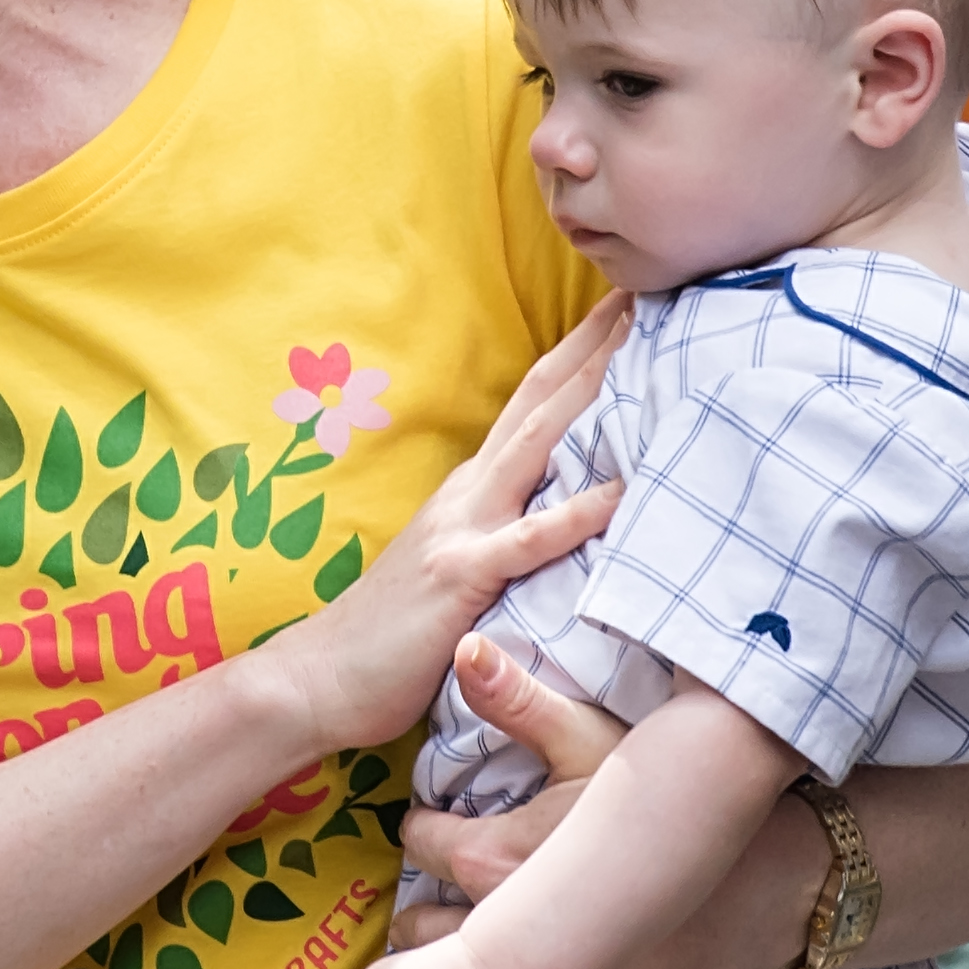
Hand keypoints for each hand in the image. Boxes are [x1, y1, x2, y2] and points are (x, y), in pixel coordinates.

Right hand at [268, 297, 630, 758]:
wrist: (316, 676)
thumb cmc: (391, 636)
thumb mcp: (455, 565)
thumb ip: (498, 532)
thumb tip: (552, 513)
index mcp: (472, 488)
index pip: (535, 403)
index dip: (581, 352)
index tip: (630, 308)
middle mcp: (470, 492)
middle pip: (544, 400)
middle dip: (598, 345)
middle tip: (653, 291)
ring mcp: (464, 527)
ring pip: (540, 444)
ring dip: (594, 393)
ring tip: (649, 351)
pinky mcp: (461, 575)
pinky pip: (528, 541)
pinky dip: (577, 513)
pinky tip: (622, 492)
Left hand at [392, 643, 828, 968]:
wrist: (761, 877)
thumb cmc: (670, 802)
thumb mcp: (595, 742)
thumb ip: (521, 694)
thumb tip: (467, 643)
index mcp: (508, 862)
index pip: (421, 849)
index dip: (413, 837)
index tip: (416, 832)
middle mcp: (521, 942)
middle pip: (424, 952)